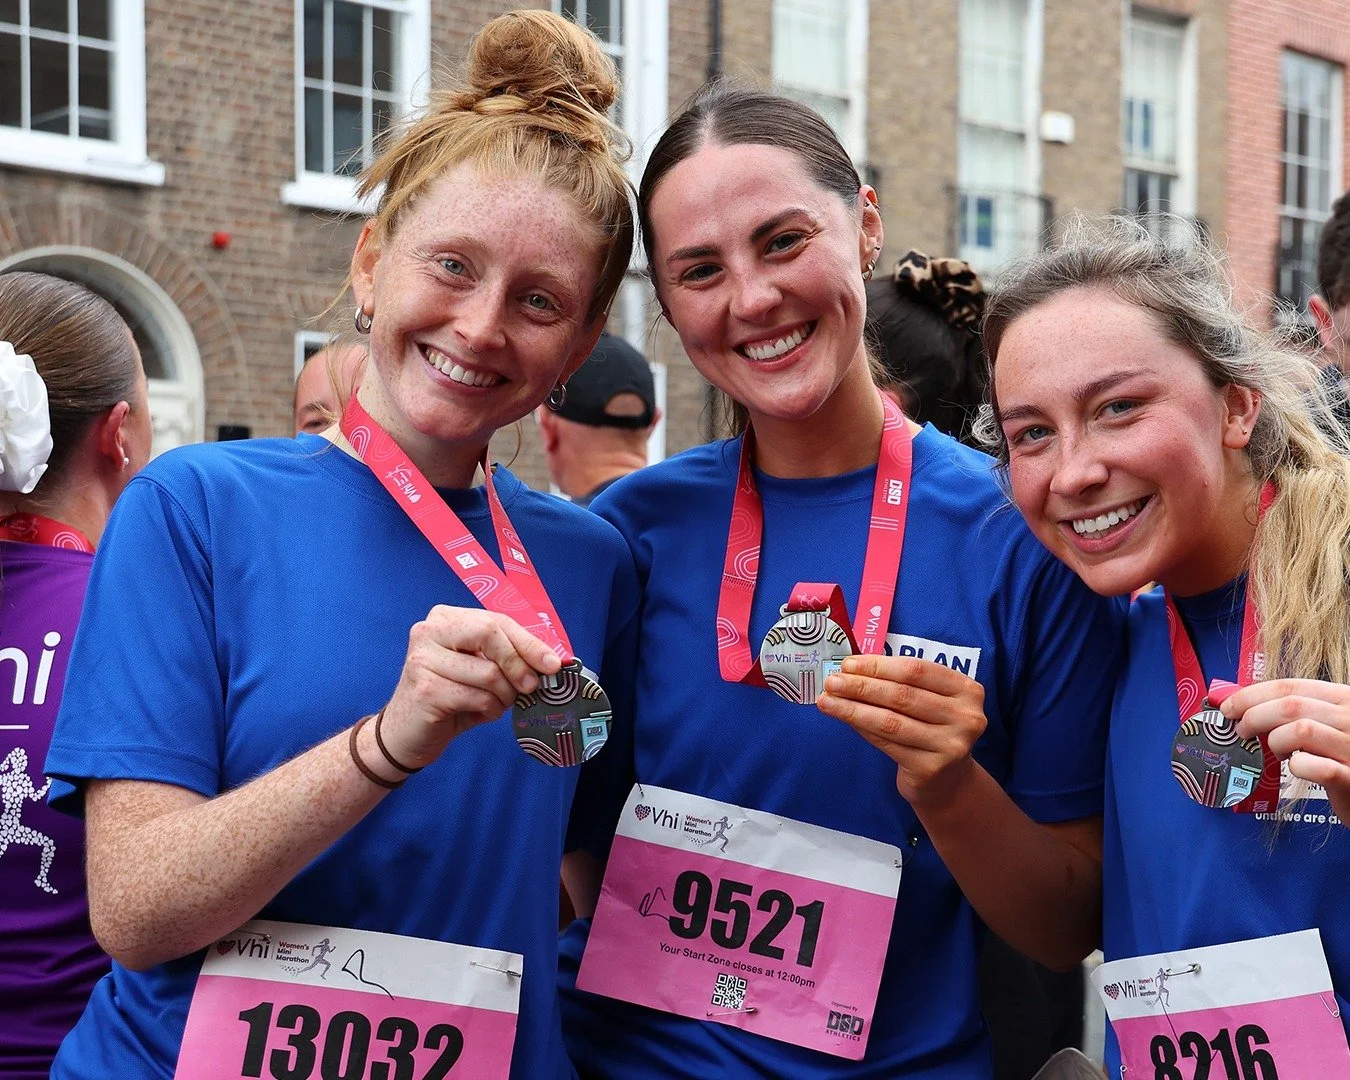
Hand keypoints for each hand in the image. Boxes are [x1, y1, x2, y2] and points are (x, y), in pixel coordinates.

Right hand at [378, 607, 561, 768]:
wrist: (406, 733)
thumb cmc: (450, 698)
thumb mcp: (480, 670)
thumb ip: (507, 658)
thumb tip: (552, 660)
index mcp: (445, 618)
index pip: (497, 621)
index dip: (529, 643)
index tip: (553, 663)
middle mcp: (429, 631)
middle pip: (491, 634)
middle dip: (519, 663)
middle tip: (530, 687)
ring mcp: (423, 659)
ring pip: (489, 672)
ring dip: (504, 695)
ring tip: (495, 704)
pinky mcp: (425, 689)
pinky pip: (478, 697)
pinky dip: (489, 709)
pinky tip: (479, 713)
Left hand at [817, 655, 987, 808]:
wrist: (948, 781)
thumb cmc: (931, 729)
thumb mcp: (928, 700)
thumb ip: (899, 683)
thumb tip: (850, 670)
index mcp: (967, 690)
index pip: (916, 670)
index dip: (878, 666)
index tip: (848, 664)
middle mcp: (966, 717)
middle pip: (902, 695)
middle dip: (861, 686)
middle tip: (831, 682)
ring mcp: (951, 745)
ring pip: (891, 721)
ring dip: (853, 709)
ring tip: (826, 701)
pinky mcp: (932, 769)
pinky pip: (887, 743)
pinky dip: (862, 728)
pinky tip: (844, 719)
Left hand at [1224, 678, 1349, 825]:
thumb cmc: (1341, 755)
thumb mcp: (1326, 723)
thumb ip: (1294, 711)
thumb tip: (1241, 704)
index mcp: (1343, 698)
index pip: (1290, 685)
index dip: (1251, 695)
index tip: (1229, 707)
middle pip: (1290, 705)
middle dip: (1254, 716)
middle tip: (1240, 731)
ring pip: (1300, 730)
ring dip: (1275, 740)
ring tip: (1273, 751)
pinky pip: (1314, 766)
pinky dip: (1296, 766)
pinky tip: (1295, 767)